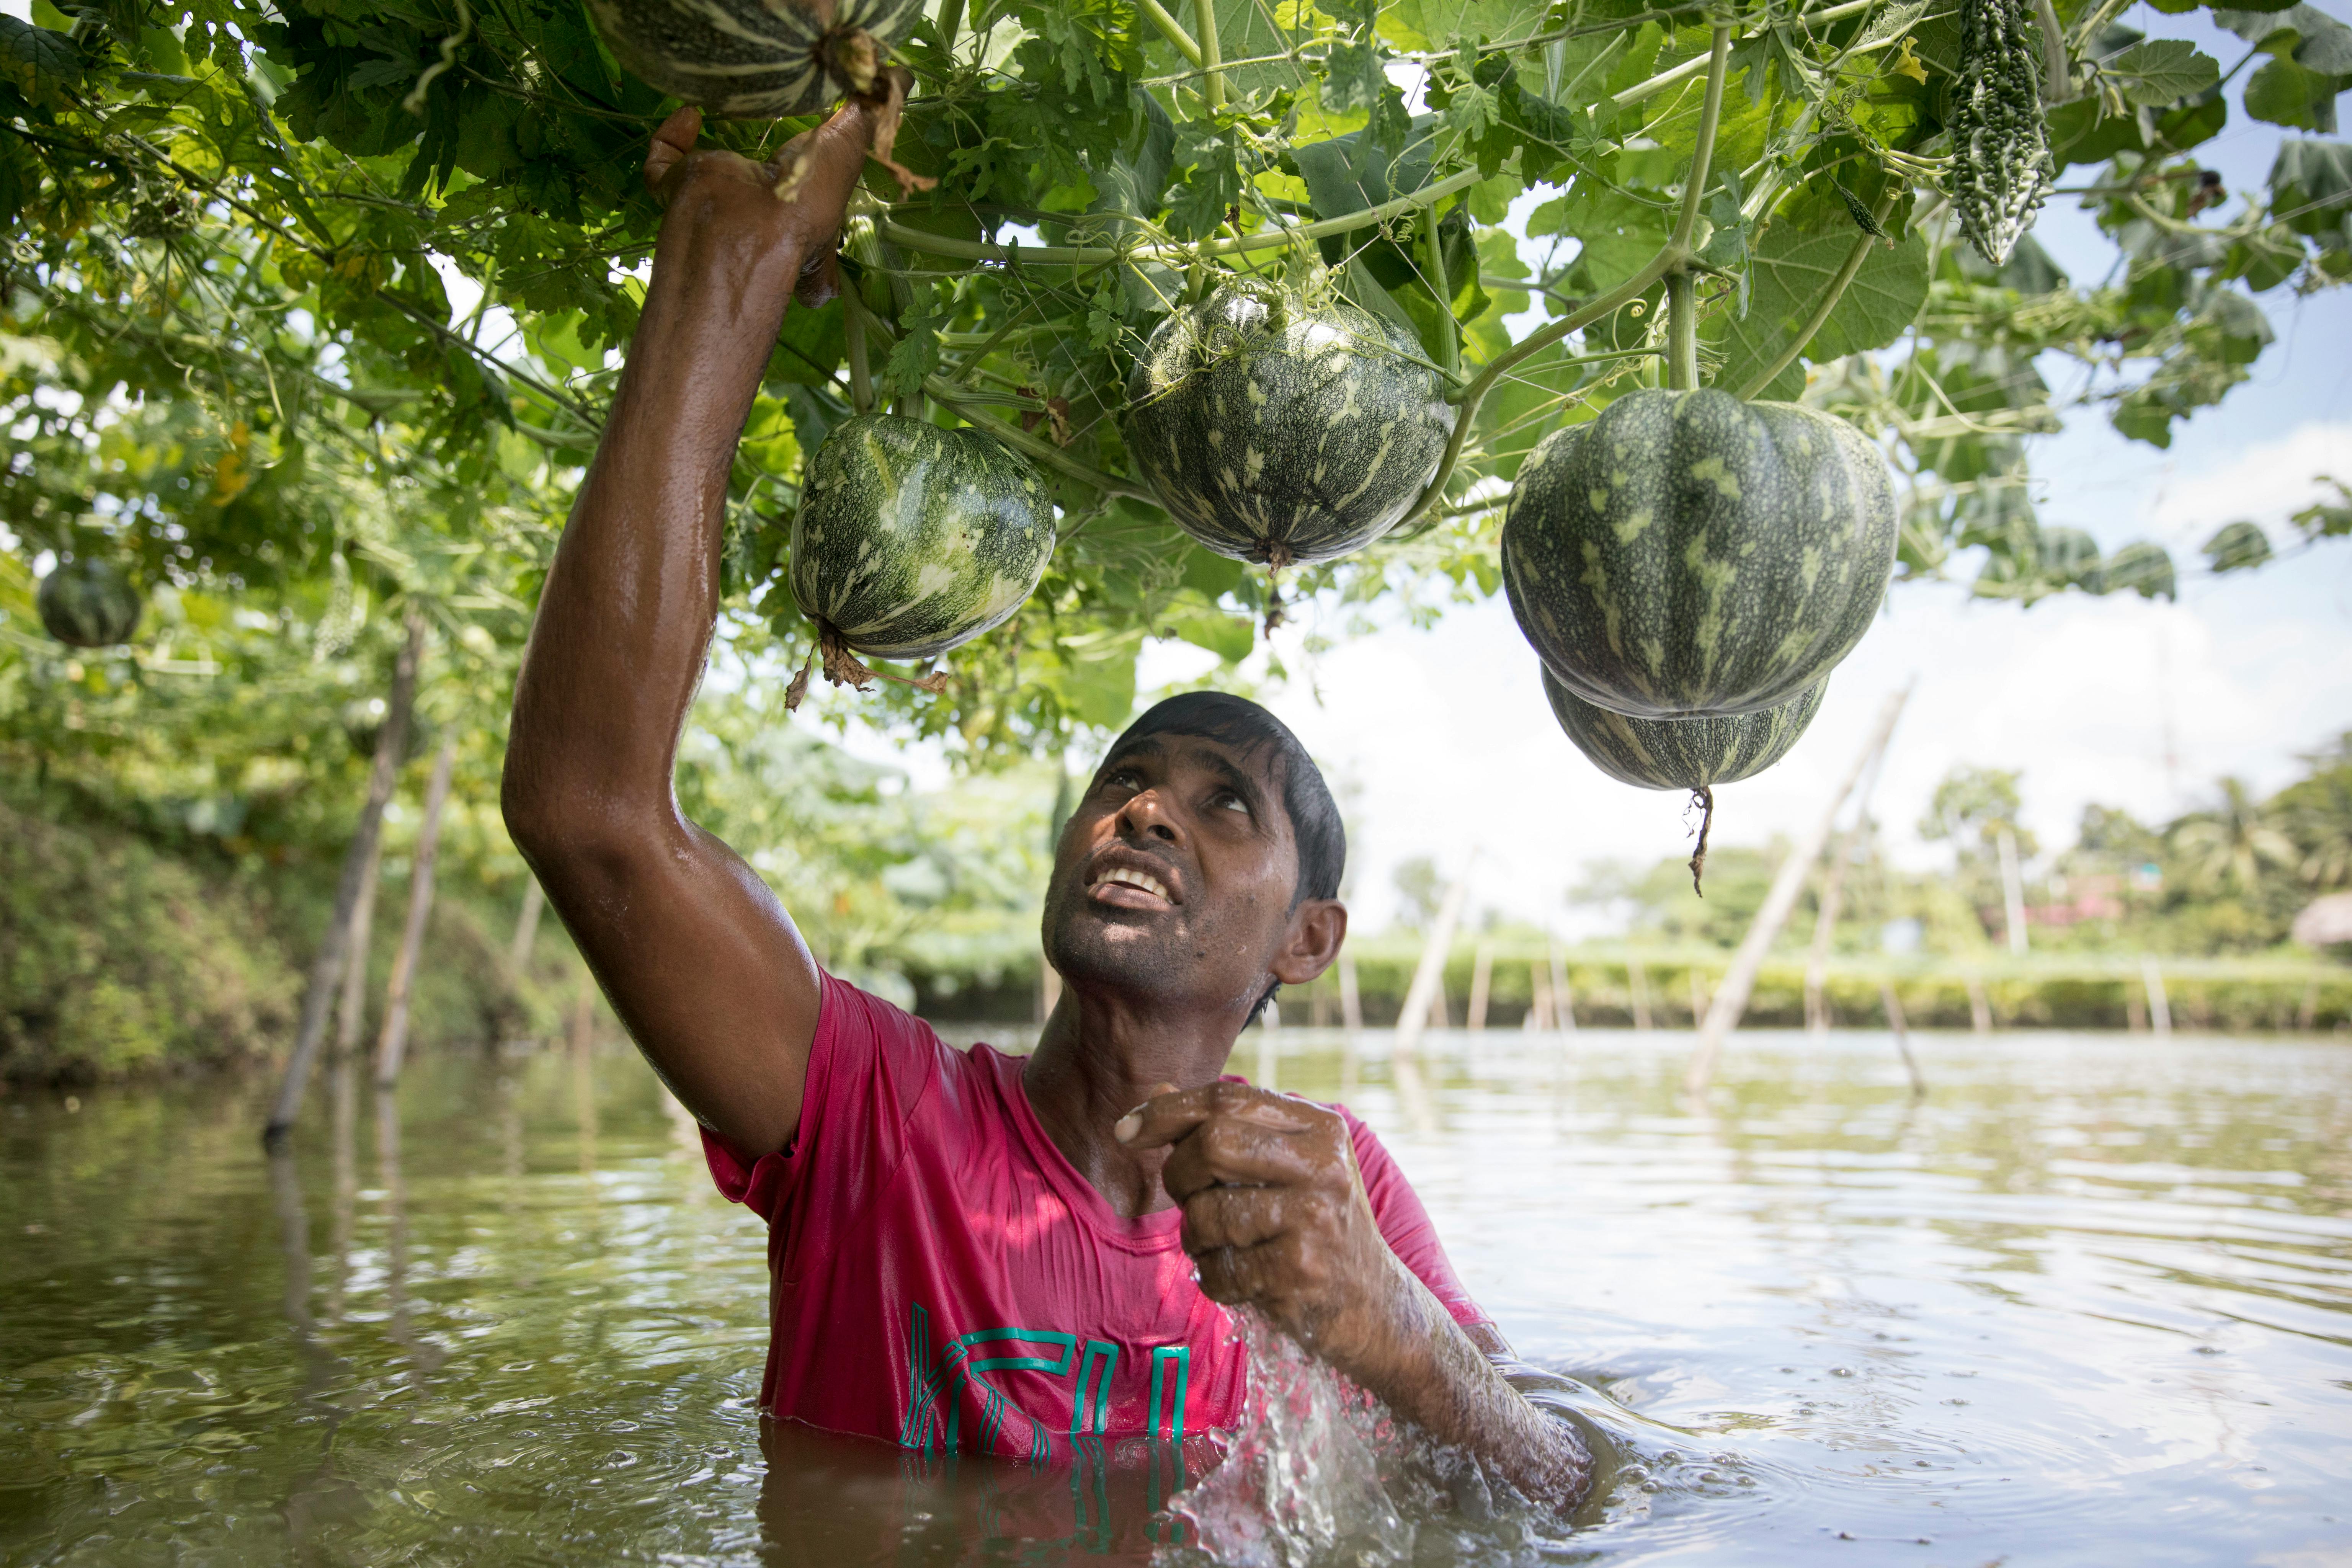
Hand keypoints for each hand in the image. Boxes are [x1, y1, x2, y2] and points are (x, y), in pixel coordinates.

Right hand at [635, 95, 887, 339]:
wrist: (743, 228)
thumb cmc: (805, 200)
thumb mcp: (849, 150)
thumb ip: (870, 114)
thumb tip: (900, 79)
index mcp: (804, 223)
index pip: (818, 232)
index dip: (823, 217)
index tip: (822, 178)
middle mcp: (759, 218)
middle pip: (757, 200)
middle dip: (760, 176)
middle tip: (770, 146)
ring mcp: (717, 204)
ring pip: (707, 177)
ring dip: (710, 149)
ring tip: (727, 107)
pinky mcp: (679, 189)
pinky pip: (666, 162)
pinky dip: (671, 137)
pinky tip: (691, 112)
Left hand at [1115, 1080, 1594, 1504]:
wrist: (1380, 1311)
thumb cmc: (1320, 1230)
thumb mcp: (1287, 1166)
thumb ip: (1227, 1129)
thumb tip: (1156, 1095)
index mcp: (1321, 1127)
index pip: (1227, 1099)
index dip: (1166, 1112)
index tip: (1125, 1131)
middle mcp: (1323, 1165)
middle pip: (1211, 1144)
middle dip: (1180, 1174)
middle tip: (1189, 1199)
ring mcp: (1314, 1219)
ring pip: (1207, 1212)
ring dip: (1197, 1237)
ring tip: (1225, 1246)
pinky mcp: (1300, 1273)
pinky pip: (1218, 1270)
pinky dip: (1215, 1280)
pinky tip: (1243, 1280)